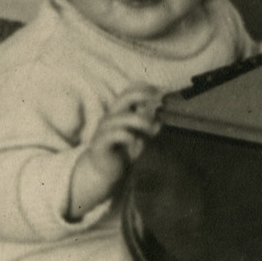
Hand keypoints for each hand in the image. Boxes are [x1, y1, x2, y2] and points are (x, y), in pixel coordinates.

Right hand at [66, 85, 162, 219]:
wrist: (105, 171)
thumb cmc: (123, 150)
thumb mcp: (140, 136)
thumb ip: (149, 127)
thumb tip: (160, 120)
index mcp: (119, 112)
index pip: (129, 91)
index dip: (144, 89)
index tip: (160, 93)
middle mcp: (111, 117)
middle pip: (124, 98)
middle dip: (142, 95)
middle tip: (159, 101)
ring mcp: (104, 129)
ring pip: (124, 117)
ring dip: (143, 122)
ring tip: (153, 131)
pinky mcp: (101, 143)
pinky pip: (117, 134)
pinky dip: (130, 136)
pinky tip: (135, 142)